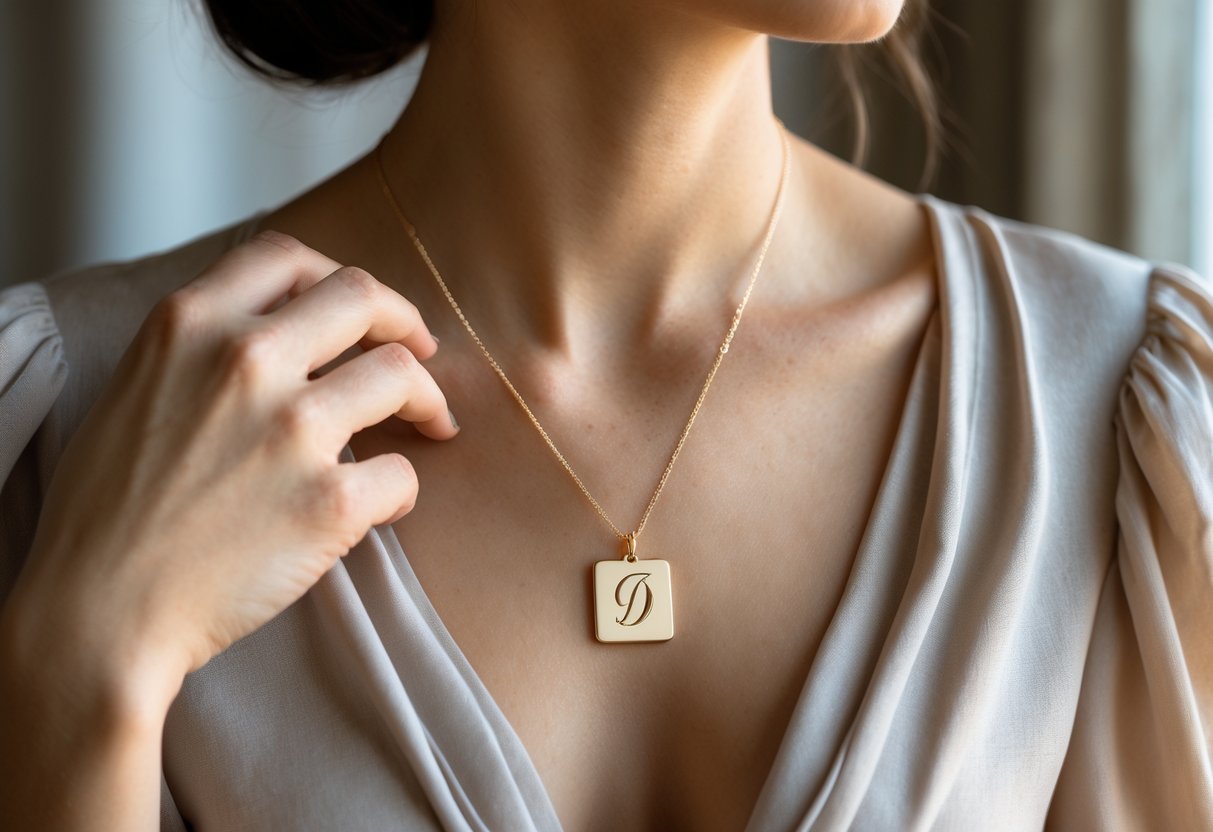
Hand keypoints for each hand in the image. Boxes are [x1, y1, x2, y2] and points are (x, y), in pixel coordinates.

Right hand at [7, 230, 456, 706]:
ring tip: (431, 425)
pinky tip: (383, 506)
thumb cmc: (112, 512)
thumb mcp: (136, 388)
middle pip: (361, 297)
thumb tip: (282, 331)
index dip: (337, 278)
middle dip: (405, 321)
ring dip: (427, 400)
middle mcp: (246, 361)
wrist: (100, 612)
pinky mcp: (331, 501)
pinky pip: (404, 474)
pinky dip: (402, 490)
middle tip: (424, 354)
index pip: (287, 258)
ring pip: (402, 374)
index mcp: (191, 325)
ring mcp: (293, 429)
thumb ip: (205, 347)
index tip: (362, 311)